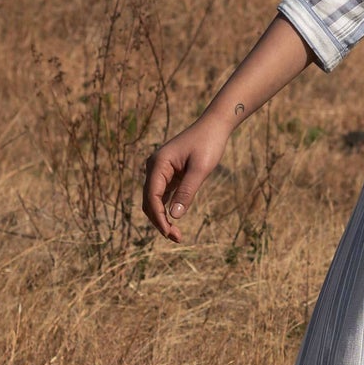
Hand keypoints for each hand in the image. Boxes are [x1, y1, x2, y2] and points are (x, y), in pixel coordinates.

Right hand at [142, 115, 229, 242]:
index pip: (151, 197)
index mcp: (158, 164)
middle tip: (176, 238)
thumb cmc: (208, 144)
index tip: (169, 233)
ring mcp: (159, 171)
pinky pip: (162, 195)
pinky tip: (174, 221)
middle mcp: (154, 167)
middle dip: (159, 221)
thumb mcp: (200, 170)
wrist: (214, 126)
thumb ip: (187, 192)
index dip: (158, 218)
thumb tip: (174, 216)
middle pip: (149, 201)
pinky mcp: (168, 174)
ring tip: (176, 235)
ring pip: (154, 200)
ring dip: (162, 217)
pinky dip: (166, 209)